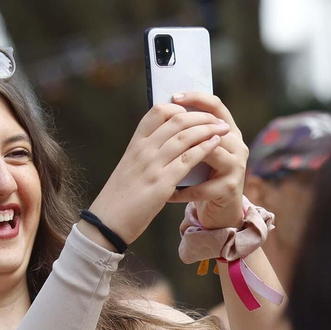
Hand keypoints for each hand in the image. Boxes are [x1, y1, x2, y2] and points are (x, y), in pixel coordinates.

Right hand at [86, 102, 228, 244]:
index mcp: (135, 144)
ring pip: (185, 136)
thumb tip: (166, 142)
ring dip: (208, 129)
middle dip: (201, 116)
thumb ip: (146, 153)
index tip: (193, 112)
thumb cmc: (119, 197)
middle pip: (176, 120)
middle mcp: (143, 150)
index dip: (179, 107)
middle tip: (217, 118)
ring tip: (223, 128)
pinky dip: (205, 148)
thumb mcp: (130, 167)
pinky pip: (188, 159)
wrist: (107, 222)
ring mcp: (152, 166)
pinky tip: (216, 144)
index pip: (157, 111)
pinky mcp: (161, 183)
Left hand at [171, 92, 247, 229]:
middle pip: (213, 127)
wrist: (219, 211)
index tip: (174, 96)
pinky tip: (167, 193)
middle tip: (162, 130)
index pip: (216, 105)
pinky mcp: (230, 188)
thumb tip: (163, 110)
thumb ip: (188, 134)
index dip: (197, 98)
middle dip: (187, 127)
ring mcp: (236, 166)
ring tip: (164, 160)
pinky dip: (182, 190)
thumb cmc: (202, 178)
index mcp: (229, 132)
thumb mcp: (196, 151)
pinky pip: (202, 187)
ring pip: (211, 152)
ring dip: (185, 156)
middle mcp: (237, 145)